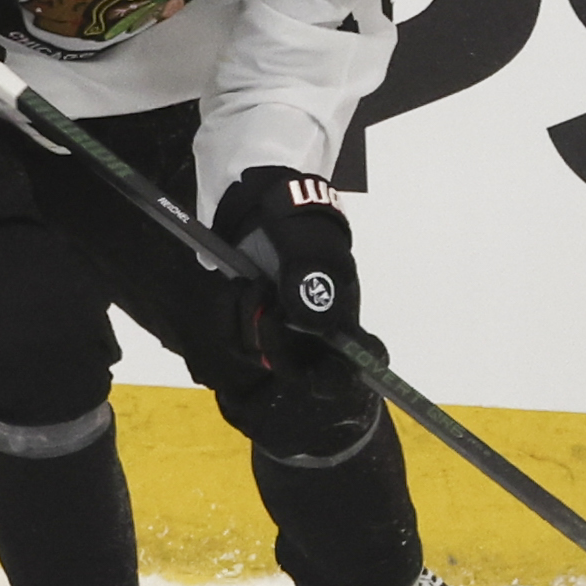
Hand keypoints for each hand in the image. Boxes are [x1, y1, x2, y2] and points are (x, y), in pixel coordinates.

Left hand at [214, 165, 378, 368]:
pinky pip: (234, 340)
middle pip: (299, 369)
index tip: (322, 374)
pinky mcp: (251, 324)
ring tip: (253, 284)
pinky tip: (235, 290)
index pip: (357, 360)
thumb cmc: (303, 228)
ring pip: (260, 355)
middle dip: (276, 346)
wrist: (265, 208)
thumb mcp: (313, 249)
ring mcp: (281, 330)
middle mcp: (314, 332)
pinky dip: (229, 316)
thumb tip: (314, 326)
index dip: (342, 376)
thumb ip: (313, 283)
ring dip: (248, 321)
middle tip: (268, 314)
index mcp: (342, 316)